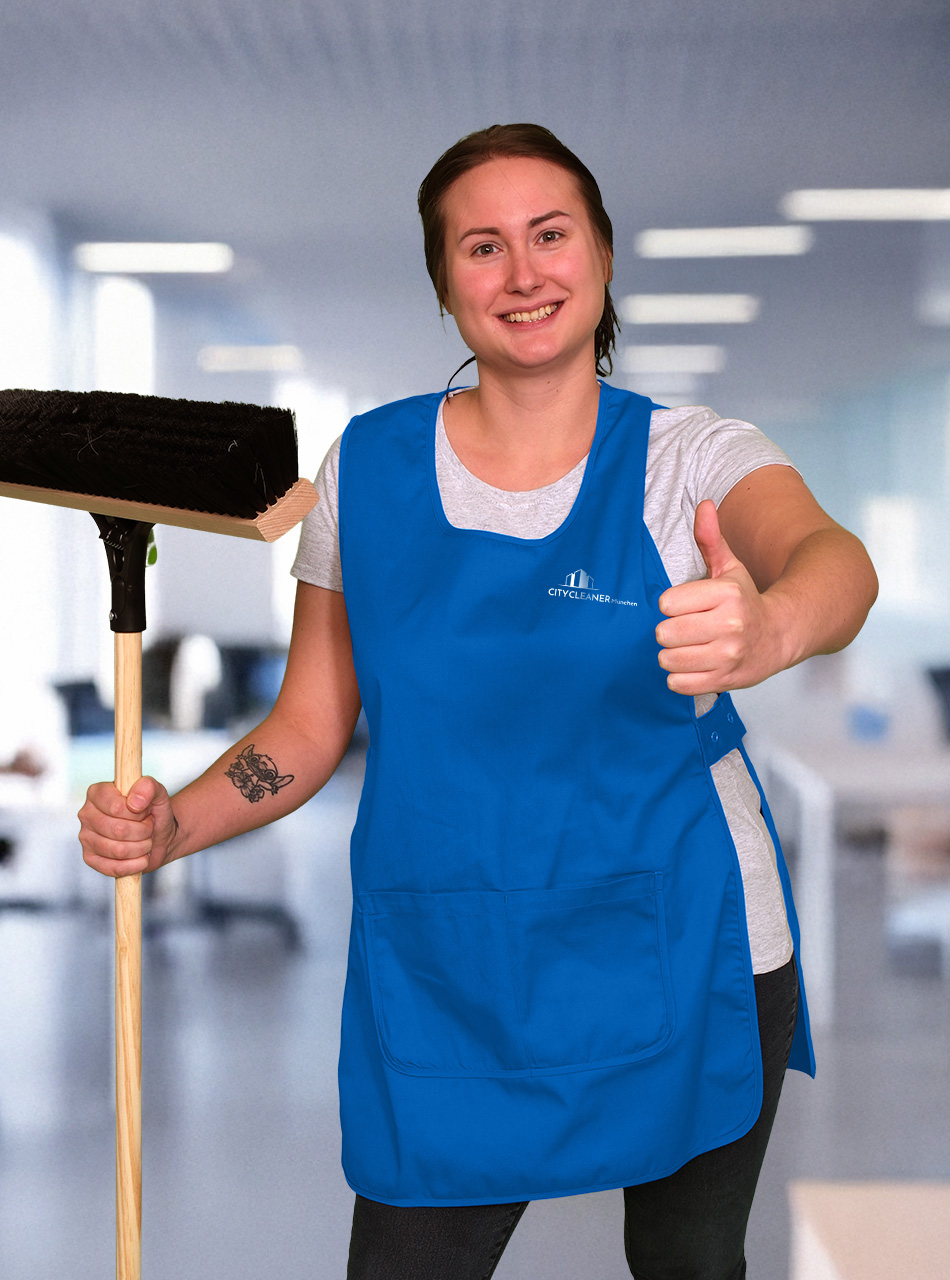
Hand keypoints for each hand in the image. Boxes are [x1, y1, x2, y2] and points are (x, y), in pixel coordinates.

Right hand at [78, 776, 177, 877]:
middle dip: (143, 832)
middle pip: (118, 830)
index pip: (117, 808)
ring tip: (146, 841)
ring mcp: (86, 838)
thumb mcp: (158, 793)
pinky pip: (114, 868)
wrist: (160, 836)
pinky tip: (141, 857)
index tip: (145, 812)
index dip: (138, 814)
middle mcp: (86, 814)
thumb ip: (148, 787)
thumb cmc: (154, 812)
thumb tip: (134, 802)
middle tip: (149, 828)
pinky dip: (135, 864)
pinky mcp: (90, 859)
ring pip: (118, 851)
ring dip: (142, 848)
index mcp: (98, 793)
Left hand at [655, 499, 786, 694]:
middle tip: (684, 630)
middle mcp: (730, 625)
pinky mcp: (726, 680)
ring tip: (688, 648)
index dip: (670, 605)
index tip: (683, 607)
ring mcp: (729, 656)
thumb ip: (711, 539)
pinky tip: (693, 666)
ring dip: (672, 656)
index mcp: (727, 594)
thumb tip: (703, 505)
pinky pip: (679, 684)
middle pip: (666, 632)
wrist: (781, 635)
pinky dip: (679, 677)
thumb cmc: (747, 600)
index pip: (667, 603)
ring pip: (670, 660)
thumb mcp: (730, 568)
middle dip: (669, 632)